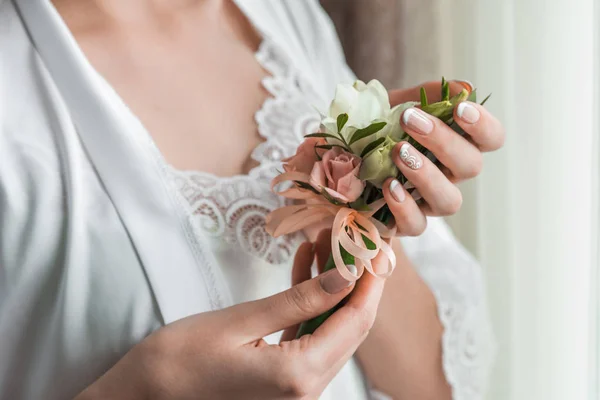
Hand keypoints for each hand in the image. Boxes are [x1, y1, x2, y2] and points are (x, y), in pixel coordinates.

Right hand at [75, 242, 383, 399]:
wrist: (142, 397)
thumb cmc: (179, 360)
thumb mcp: (240, 323)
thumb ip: (298, 302)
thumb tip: (346, 276)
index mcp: (298, 375)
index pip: (355, 321)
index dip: (370, 281)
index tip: (375, 244)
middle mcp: (305, 390)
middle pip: (350, 327)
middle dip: (355, 280)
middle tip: (353, 236)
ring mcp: (294, 390)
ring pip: (331, 331)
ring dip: (332, 288)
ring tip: (325, 242)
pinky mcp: (281, 383)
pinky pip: (309, 339)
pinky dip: (311, 306)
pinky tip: (305, 269)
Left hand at [380, 80, 504, 235]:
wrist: (331, 157)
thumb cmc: (370, 129)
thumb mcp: (392, 104)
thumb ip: (427, 95)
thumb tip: (464, 87)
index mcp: (453, 144)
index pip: (490, 139)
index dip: (484, 125)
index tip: (459, 109)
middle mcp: (448, 176)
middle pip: (471, 166)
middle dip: (444, 141)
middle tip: (409, 120)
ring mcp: (426, 203)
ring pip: (449, 200)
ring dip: (426, 174)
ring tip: (398, 152)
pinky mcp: (401, 223)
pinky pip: (416, 224)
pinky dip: (404, 206)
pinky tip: (388, 185)